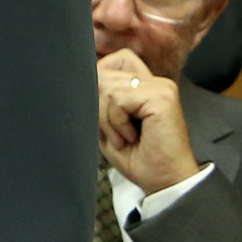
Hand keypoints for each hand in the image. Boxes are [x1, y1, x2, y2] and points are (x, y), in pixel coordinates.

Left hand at [97, 49, 198, 190]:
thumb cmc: (137, 157)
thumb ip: (99, 98)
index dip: (100, 82)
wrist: (163, 181)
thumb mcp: (108, 124)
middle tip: (117, 133)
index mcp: (144, 85)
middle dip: (99, 108)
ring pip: (107, 87)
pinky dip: (116, 122)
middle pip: (103, 74)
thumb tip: (78, 78)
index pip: (113, 61)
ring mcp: (161, 87)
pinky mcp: (162, 96)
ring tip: (125, 137)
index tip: (106, 114)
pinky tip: (132, 137)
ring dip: (108, 119)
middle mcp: (155, 82)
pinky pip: (118, 99)